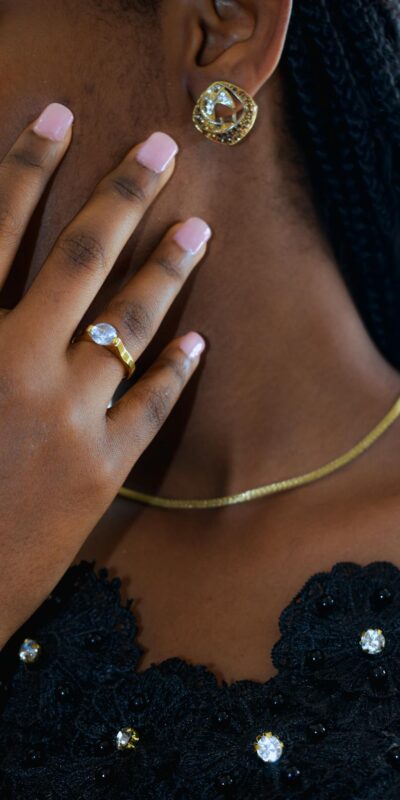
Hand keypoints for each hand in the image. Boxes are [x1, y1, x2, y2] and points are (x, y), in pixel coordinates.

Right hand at [0, 103, 210, 645]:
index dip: (27, 165)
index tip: (60, 117)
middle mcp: (18, 362)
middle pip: (80, 258)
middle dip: (123, 194)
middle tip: (162, 150)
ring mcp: (67, 417)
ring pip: (128, 324)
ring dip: (166, 271)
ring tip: (198, 232)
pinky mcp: (100, 471)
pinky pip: (150, 408)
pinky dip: (174, 371)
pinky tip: (198, 339)